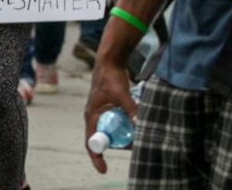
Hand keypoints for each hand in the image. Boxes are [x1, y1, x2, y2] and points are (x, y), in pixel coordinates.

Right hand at [84, 59, 137, 173]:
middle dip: (117, 146)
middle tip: (134, 147)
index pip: (90, 142)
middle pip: (103, 138)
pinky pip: (114, 123)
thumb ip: (130, 108)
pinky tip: (136, 126)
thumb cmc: (110, 76)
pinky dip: (124, 127)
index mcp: (91, 115)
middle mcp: (94, 116)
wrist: (110, 61)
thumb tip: (140, 125)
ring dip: (122, 136)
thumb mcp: (121, 94)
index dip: (96, 157)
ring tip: (138, 137)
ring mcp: (101, 112)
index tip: (103, 170)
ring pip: (110, 131)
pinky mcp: (108, 107)